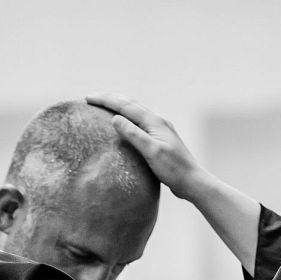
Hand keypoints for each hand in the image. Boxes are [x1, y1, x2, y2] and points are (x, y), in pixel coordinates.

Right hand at [86, 93, 207, 200]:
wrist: (192, 182)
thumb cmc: (173, 169)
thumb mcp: (151, 152)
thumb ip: (134, 134)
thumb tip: (115, 118)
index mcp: (154, 122)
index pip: (126, 106)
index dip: (106, 100)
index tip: (88, 97)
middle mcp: (158, 122)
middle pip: (131, 104)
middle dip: (111, 99)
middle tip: (92, 98)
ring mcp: (160, 130)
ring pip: (136, 111)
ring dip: (119, 105)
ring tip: (105, 105)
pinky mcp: (160, 139)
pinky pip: (140, 122)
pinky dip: (128, 117)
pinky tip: (124, 124)